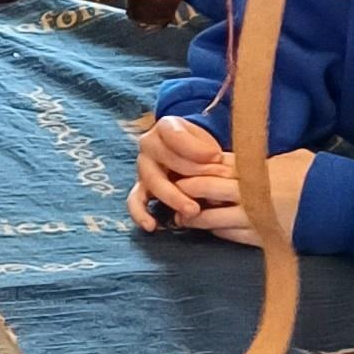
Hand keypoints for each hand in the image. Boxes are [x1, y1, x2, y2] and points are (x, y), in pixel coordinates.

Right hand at [132, 114, 225, 229]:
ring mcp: (142, 166)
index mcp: (165, 127)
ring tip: (192, 210)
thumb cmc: (200, 147)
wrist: (188, 155)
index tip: (217, 157)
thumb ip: (212, 153)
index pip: (177, 136)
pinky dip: (140, 214)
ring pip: (152, 181)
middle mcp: (148, 144)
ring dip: (173, 197)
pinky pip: (134, 201)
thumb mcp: (208, 142)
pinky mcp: (140, 187)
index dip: (197, 148)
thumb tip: (218, 168)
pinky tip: (152, 226)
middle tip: (211, 189)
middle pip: (165, 159)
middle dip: (191, 174)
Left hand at [133, 118, 309, 246]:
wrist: (342, 204)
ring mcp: (255, 215)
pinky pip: (232, 235)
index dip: (195, 165)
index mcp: (257, 166)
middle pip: (207, 186)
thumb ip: (264, 160)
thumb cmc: (319, 176)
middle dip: (186, 189)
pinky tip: (211, 229)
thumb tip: (249, 159)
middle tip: (171, 190)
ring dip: (196, 216)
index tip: (179, 166)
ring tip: (183, 216)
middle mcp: (251, 190)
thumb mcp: (290, 158)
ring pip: (214, 216)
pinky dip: (218, 231)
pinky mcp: (263, 236)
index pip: (216, 163)